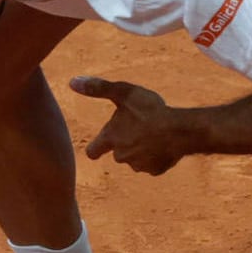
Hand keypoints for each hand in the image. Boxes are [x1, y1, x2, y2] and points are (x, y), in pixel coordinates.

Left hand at [69, 75, 185, 175]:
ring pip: (136, 159)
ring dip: (142, 149)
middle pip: (118, 153)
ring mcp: (139, 165)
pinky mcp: (156, 171)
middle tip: (140, 127)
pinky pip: (153, 164)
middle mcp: (121, 156)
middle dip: (126, 144)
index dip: (95, 148)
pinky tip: (165, 143)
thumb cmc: (150, 110)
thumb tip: (72, 81)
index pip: (92, 151)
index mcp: (111, 138)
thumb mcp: (124, 92)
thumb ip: (98, 88)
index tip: (98, 146)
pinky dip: (157, 156)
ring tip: (154, 133)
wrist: (179, 131)